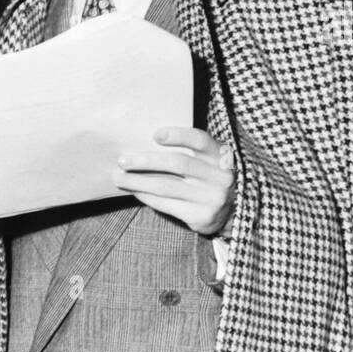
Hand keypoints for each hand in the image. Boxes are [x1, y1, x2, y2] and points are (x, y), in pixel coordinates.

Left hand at [110, 127, 235, 235]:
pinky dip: (146, 196)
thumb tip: (142, 145)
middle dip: (146, 161)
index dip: (178, 136)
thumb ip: (187, 151)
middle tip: (122, 160)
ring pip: (167, 186)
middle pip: (178, 164)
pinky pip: (167, 204)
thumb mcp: (208, 160)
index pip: (200, 140)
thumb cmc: (209, 177)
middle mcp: (220, 176)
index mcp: (221, 155)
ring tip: (118, 177)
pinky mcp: (202, 216)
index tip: (154, 135)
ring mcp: (212, 198)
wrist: (234, 210)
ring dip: (138, 181)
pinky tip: (134, 191)